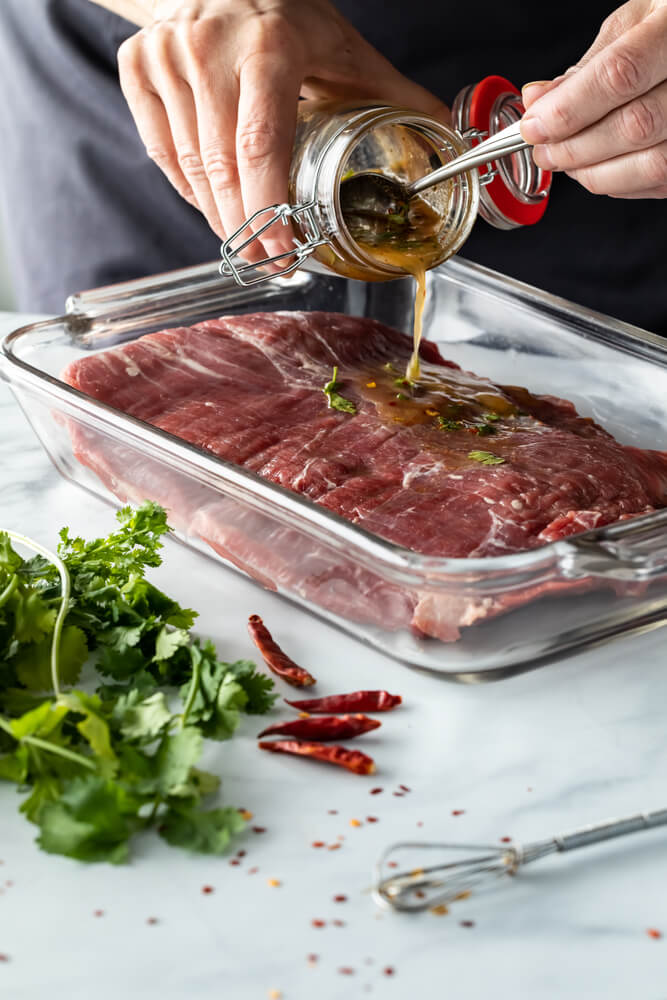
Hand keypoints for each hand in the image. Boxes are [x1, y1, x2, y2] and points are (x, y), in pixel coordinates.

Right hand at [117, 0, 448, 263]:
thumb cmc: (291, 21)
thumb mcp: (347, 52)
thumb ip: (397, 98)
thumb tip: (451, 143)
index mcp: (270, 46)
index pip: (261, 144)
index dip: (269, 209)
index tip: (283, 254)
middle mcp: (210, 48)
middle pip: (222, 167)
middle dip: (246, 229)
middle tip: (268, 265)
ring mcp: (167, 57)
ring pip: (189, 167)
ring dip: (219, 217)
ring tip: (246, 242)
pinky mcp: (138, 68)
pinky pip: (161, 153)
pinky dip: (190, 190)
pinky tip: (215, 205)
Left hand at [520, 0, 666, 198]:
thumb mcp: (636, 21)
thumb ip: (590, 64)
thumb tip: (540, 100)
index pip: (620, 76)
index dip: (570, 109)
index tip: (535, 125)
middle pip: (635, 126)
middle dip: (575, 147)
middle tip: (542, 148)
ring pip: (651, 164)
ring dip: (594, 172)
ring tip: (565, 161)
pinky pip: (661, 182)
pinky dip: (620, 182)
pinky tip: (598, 167)